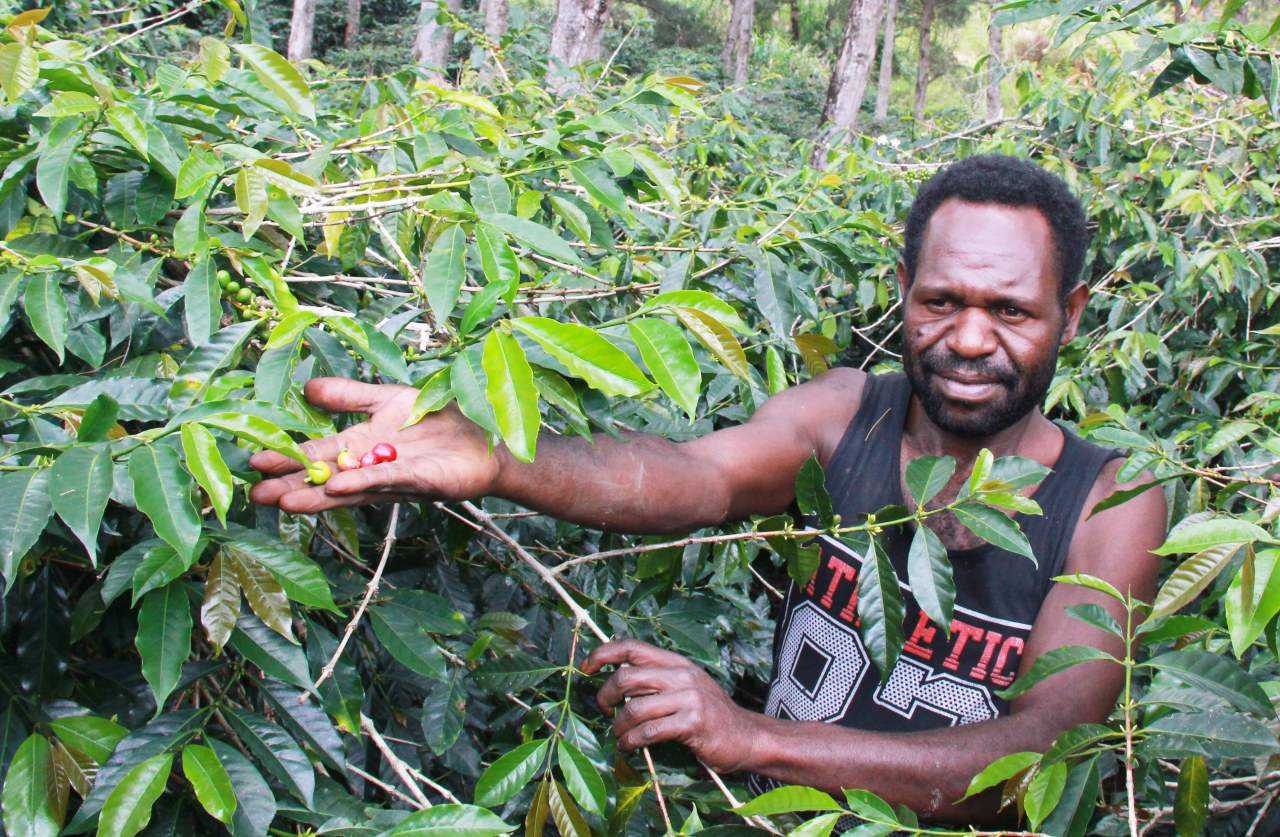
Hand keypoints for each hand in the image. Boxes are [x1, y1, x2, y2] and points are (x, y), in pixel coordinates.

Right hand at [248, 378, 500, 513]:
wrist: (484, 437)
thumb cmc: (436, 419)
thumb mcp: (386, 399)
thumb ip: (348, 395)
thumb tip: (305, 386)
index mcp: (359, 446)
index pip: (317, 454)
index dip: (287, 459)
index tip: (254, 463)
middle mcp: (370, 467)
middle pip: (325, 479)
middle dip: (292, 485)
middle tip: (256, 495)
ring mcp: (393, 477)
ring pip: (349, 488)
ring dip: (317, 495)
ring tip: (284, 500)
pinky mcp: (420, 480)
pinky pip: (387, 481)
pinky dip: (362, 483)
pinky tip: (337, 487)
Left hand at [581, 639, 759, 773]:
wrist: (747, 737)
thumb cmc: (709, 716)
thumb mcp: (685, 688)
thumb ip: (656, 682)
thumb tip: (615, 686)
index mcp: (676, 663)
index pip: (632, 647)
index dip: (603, 654)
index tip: (585, 667)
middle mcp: (682, 675)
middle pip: (627, 676)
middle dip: (605, 695)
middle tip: (603, 710)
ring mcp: (689, 698)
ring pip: (635, 707)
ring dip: (618, 725)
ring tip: (618, 736)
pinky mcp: (693, 723)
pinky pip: (649, 731)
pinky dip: (631, 741)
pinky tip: (629, 746)